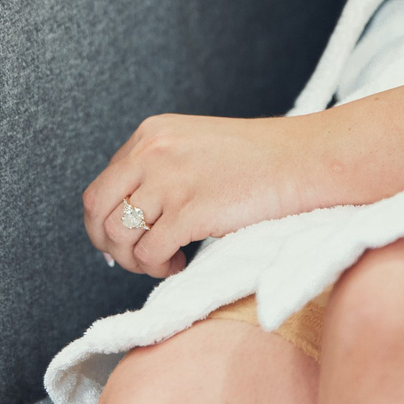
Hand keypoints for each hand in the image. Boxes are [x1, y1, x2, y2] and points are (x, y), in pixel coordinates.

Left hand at [82, 111, 324, 275]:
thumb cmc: (258, 161)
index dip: (107, 223)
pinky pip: (150, 252)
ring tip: (165, 261)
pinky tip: (181, 263)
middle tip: (138, 259)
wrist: (304, 160)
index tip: (127, 242)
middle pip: (98, 211)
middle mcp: (151, 152)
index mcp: (149, 135)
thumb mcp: (193, 147)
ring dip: (136, 260)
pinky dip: (160, 268)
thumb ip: (158, 169)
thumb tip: (128, 213)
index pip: (102, 187)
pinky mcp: (191, 209)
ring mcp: (170, 180)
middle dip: (111, 245)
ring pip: (120, 235)